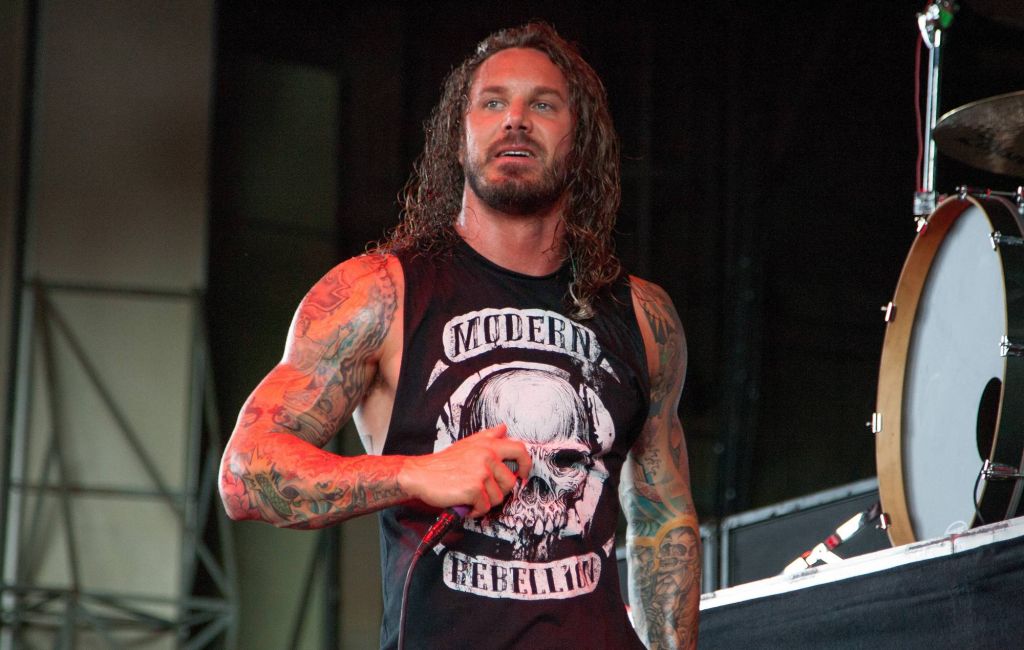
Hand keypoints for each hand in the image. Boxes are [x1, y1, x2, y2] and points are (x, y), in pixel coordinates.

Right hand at [399, 424, 531, 517]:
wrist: (419, 474)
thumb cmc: (443, 462)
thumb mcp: (466, 444)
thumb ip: (487, 436)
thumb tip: (504, 428)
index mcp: (488, 445)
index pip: (520, 449)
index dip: (526, 464)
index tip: (522, 474)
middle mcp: (487, 456)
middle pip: (511, 482)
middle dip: (499, 491)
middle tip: (484, 492)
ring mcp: (481, 472)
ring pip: (498, 497)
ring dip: (485, 502)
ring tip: (470, 496)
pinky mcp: (473, 489)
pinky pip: (484, 507)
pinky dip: (475, 510)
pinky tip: (464, 503)